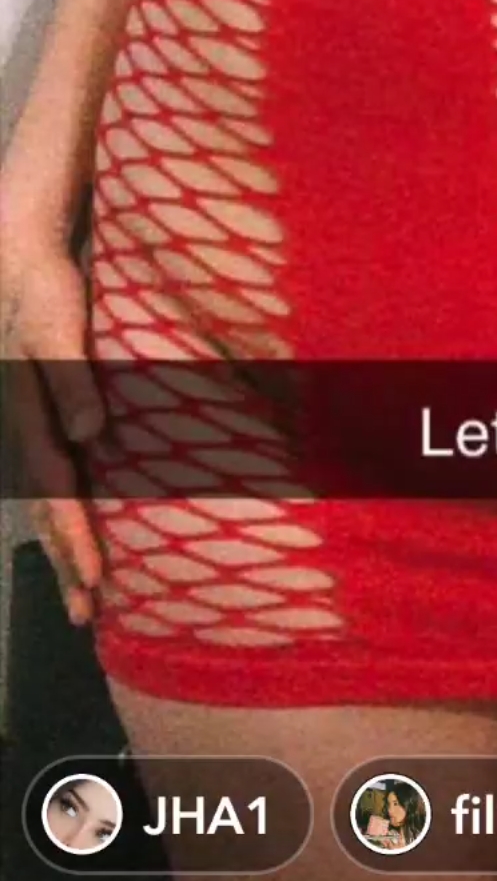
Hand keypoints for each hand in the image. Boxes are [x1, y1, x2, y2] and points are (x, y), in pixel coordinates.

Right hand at [1, 240, 108, 622]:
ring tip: (82, 599)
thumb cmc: (44, 292)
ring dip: (61, 551)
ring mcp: (23, 430)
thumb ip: (72, 378)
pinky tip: (72, 544)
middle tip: (85, 613)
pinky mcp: (34, 425)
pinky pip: (44, 483)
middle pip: (44, 510)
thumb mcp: (56, 325)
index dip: (73, 535)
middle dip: (65, 562)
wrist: (17, 267)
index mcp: (27, 416)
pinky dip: (57, 520)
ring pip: (41, 504)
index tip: (95, 576)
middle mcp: (21, 432)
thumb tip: (88, 431)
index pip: (54, 489)